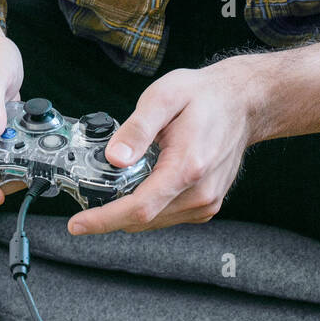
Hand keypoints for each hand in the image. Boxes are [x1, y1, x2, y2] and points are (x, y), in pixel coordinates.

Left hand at [67, 60, 255, 234]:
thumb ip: (137, 129)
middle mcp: (200, 193)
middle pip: (143, 219)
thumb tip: (113, 158)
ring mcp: (206, 202)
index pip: (139, 208)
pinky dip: (148, 206)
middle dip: (110, 212)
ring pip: (154, 221)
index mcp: (187, 167)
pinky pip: (168, 215)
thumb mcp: (164, 97)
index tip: (78, 224)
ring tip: (119, 181)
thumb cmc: (204, 96)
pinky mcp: (207, 204)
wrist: (242, 102)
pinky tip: (144, 182)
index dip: (104, 220)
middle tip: (90, 191)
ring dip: (129, 209)